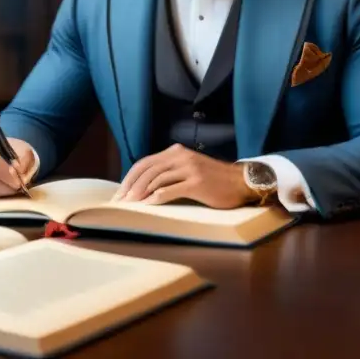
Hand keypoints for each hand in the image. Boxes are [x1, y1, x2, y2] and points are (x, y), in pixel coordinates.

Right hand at [0, 130, 35, 197]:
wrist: (8, 160)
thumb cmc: (14, 153)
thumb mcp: (24, 151)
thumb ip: (24, 159)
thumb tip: (19, 170)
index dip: (2, 169)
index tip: (17, 178)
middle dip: (2, 181)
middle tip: (17, 186)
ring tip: (13, 189)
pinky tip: (2, 192)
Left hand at [113, 144, 255, 208]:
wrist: (240, 182)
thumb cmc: (213, 180)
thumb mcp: (188, 169)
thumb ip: (169, 172)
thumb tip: (144, 187)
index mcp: (175, 152)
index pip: (144, 163)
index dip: (129, 178)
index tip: (119, 193)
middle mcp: (180, 157)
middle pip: (146, 170)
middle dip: (130, 187)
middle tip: (120, 202)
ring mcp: (189, 168)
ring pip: (156, 179)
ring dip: (140, 194)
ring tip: (130, 206)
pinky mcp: (196, 183)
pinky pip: (170, 190)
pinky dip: (156, 198)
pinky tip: (147, 206)